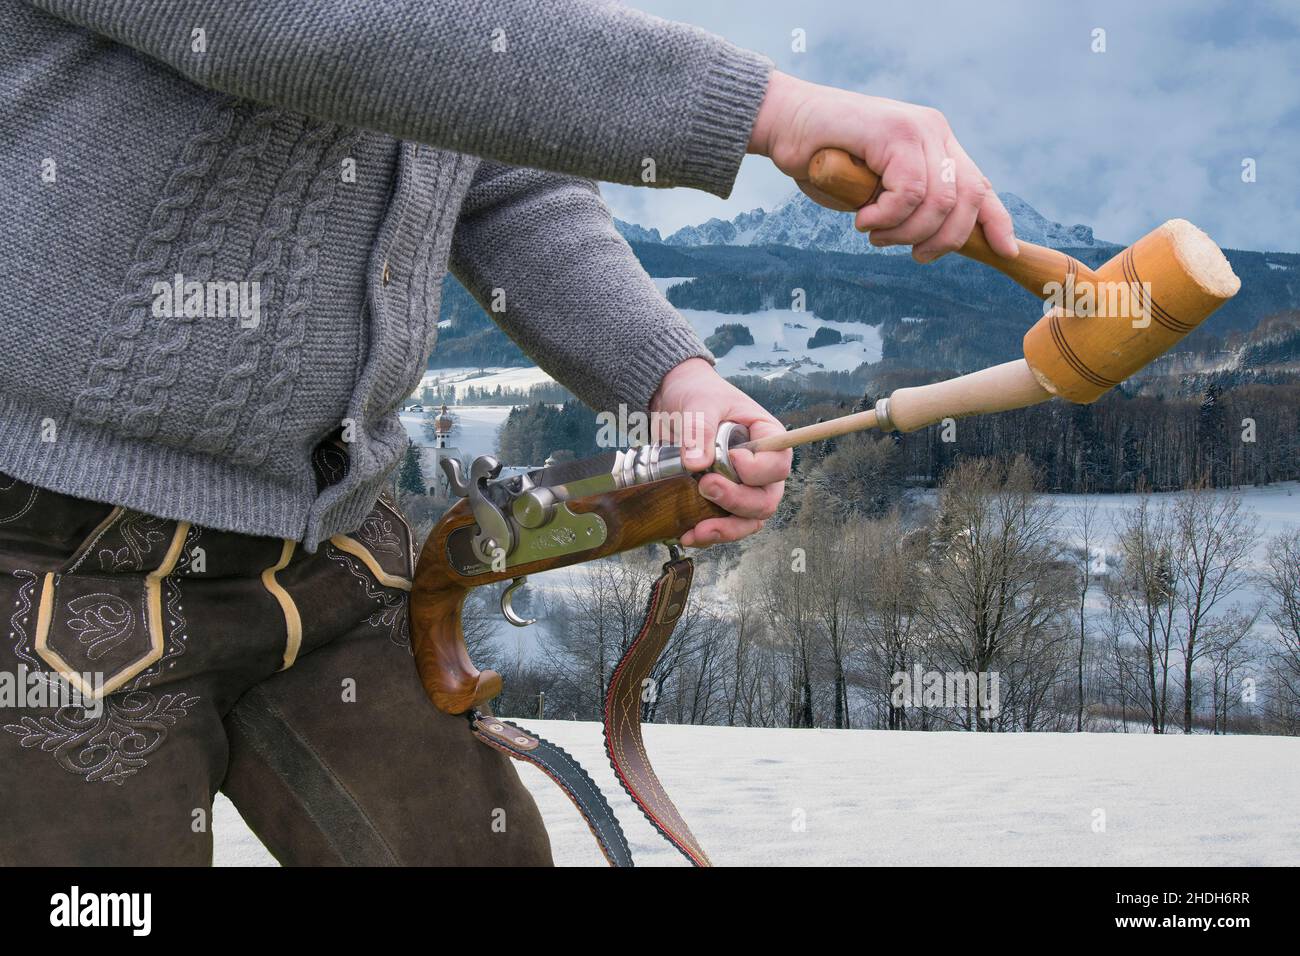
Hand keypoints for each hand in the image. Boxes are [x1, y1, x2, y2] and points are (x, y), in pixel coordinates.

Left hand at [650, 358, 790, 547]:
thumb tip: (697, 464)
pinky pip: (724, 525)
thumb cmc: (698, 393)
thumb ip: (700, 430)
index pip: (777, 464)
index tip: (732, 459)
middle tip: (706, 486)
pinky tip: (687, 534)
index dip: (757, 470)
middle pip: (766, 500)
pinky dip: (708, 534)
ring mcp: (742, 487)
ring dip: (726, 529)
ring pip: (748, 520)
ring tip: (698, 530)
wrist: (673, 399)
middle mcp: (760, 467)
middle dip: (737, 502)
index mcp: (767, 437)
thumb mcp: (700, 404)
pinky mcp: (720, 499)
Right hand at [748, 70, 1017, 262]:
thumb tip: (939, 239)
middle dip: (943, 239)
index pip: (980, 185)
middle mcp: (935, 132)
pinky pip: (910, 191)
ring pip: (939, 200)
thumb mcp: (876, 192)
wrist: (785, 124)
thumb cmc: (824, 162)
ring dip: (906, 231)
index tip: (1004, 250)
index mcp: (937, 145)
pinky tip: (864, 219)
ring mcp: (918, 129)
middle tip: (911, 253)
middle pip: (968, 198)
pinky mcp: (896, 132)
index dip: (996, 221)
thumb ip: (908, 206)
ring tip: (876, 234)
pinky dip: (887, 216)